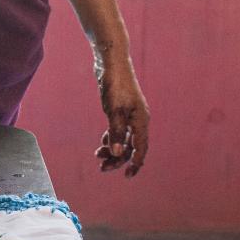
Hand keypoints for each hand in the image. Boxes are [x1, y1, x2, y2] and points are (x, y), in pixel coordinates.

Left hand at [95, 60, 149, 176]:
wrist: (111, 63)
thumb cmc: (115, 85)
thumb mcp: (114, 110)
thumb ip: (116, 132)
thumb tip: (117, 153)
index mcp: (141, 121)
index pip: (141, 147)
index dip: (135, 163)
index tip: (127, 176)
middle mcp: (138, 119)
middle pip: (131, 146)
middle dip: (118, 158)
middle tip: (102, 168)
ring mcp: (130, 114)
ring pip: (124, 138)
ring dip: (113, 149)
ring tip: (98, 156)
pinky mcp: (121, 109)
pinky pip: (119, 130)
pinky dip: (112, 138)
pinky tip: (103, 144)